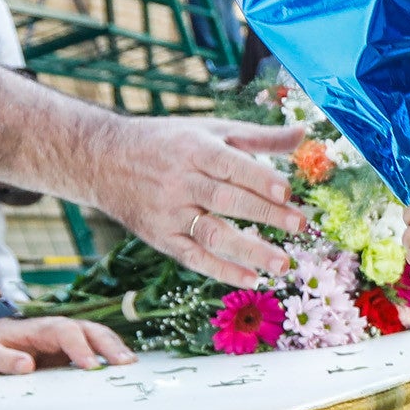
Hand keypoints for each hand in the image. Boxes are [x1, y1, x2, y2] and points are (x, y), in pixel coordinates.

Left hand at [0, 313, 135, 373]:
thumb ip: (3, 359)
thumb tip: (25, 365)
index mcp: (39, 328)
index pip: (65, 332)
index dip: (79, 347)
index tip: (90, 365)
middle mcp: (60, 328)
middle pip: (90, 330)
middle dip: (108, 345)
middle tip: (124, 364)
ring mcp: (70, 337)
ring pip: (99, 335)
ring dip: (116, 348)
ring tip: (130, 365)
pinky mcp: (75, 348)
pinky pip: (99, 346)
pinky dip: (113, 353)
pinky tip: (124, 366)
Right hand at [83, 115, 302, 284]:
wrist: (105, 160)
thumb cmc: (170, 142)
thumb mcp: (209, 130)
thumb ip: (258, 137)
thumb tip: (304, 134)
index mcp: (194, 149)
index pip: (230, 165)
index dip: (258, 178)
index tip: (288, 191)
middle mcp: (180, 181)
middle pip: (225, 199)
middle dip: (264, 214)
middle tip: (300, 225)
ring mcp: (168, 212)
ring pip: (211, 233)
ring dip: (248, 250)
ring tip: (282, 264)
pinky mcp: (160, 237)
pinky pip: (193, 257)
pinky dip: (221, 270)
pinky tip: (250, 279)